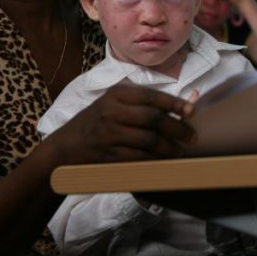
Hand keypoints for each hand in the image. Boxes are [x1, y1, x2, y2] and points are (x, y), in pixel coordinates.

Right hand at [46, 84, 196, 163]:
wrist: (65, 147)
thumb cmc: (95, 122)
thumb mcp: (112, 103)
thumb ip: (140, 103)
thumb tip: (179, 106)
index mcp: (116, 95)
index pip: (151, 97)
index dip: (174, 103)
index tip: (192, 111)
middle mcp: (112, 112)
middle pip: (153, 119)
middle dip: (177, 128)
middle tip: (191, 137)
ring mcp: (110, 135)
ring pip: (148, 140)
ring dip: (169, 147)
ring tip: (179, 150)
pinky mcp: (108, 155)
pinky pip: (138, 158)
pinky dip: (155, 160)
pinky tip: (163, 160)